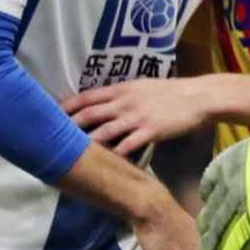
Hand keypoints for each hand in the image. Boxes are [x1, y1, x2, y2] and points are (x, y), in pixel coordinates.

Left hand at [63, 78, 207, 156]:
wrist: (199, 97)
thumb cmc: (172, 92)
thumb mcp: (143, 87)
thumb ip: (122, 95)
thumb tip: (103, 103)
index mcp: (122, 89)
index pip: (87, 97)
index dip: (66, 106)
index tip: (50, 114)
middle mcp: (125, 102)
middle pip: (89, 114)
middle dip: (68, 126)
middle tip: (50, 137)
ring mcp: (137, 117)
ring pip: (104, 131)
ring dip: (86, 142)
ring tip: (71, 154)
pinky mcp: (151, 131)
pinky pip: (128, 145)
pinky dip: (115, 154)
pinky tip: (105, 163)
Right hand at [196, 112, 249, 249]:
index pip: (233, 245)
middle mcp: (233, 198)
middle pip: (216, 228)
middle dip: (211, 247)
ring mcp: (227, 177)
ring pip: (209, 207)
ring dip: (207, 225)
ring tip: (206, 236)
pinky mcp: (226, 160)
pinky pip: (208, 182)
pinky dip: (206, 196)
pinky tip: (209, 201)